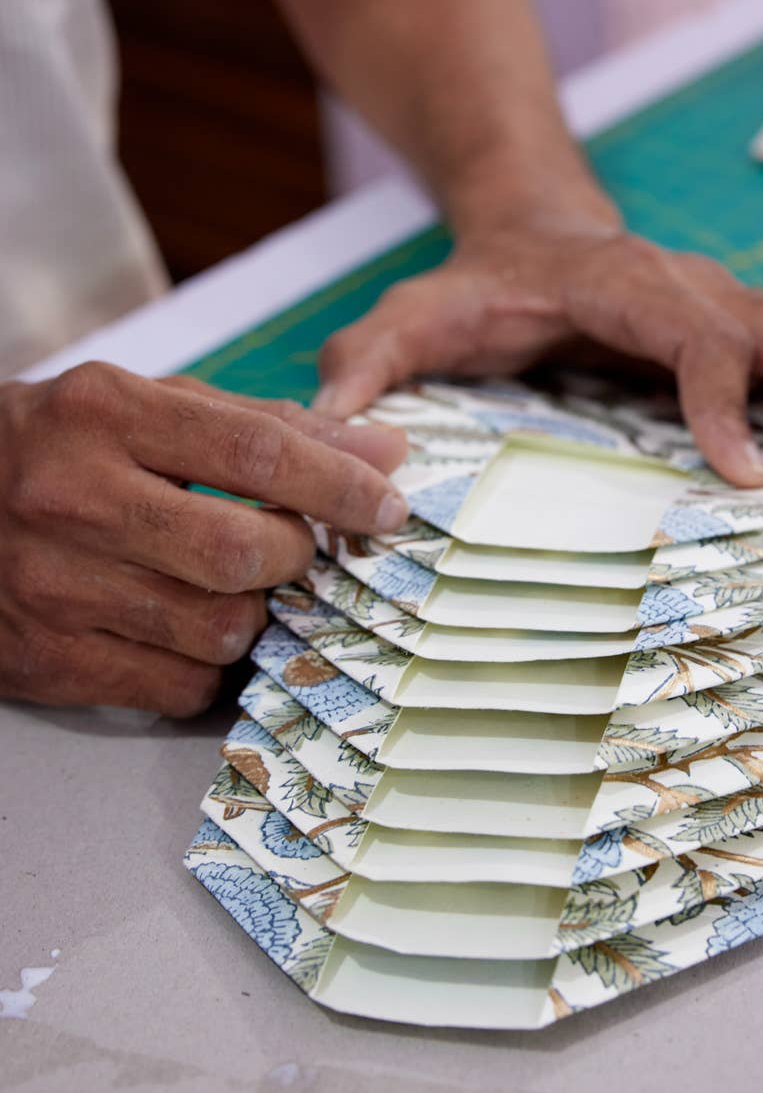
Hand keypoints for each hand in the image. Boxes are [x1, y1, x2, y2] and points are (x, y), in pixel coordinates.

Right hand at [0, 363, 407, 715]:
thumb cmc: (57, 447)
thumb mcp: (146, 405)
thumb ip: (264, 424)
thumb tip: (380, 453)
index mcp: (105, 413)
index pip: (255, 451)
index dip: (339, 485)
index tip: (387, 503)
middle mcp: (74, 498)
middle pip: (242, 552)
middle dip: (294, 555)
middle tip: (291, 546)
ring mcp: (54, 587)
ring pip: (218, 630)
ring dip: (251, 615)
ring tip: (224, 584)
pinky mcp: (45, 660)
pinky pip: (176, 688)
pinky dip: (205, 667)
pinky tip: (181, 627)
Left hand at [315, 222, 762, 510]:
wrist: (529, 225)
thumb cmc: (478, 284)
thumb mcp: (410, 314)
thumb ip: (365, 362)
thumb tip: (327, 428)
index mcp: (624, 285)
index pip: (694, 333)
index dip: (723, 400)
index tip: (743, 477)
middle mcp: (695, 290)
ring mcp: (731, 305)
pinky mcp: (747, 330)